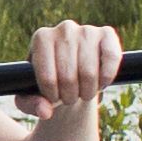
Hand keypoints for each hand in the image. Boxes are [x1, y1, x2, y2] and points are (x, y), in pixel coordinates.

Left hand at [20, 19, 121, 140]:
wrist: (73, 72)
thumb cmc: (49, 83)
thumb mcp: (31, 95)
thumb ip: (31, 104)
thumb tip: (45, 111)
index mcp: (41, 38)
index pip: (47, 77)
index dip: (52, 96)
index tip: (53, 98)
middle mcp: (64, 29)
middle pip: (68, 77)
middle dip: (69, 96)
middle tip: (69, 98)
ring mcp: (87, 30)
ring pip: (89, 73)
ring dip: (87, 91)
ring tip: (83, 93)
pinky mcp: (107, 34)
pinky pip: (111, 58)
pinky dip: (106, 78)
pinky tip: (101, 83)